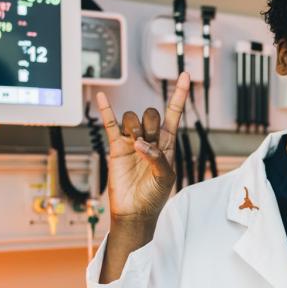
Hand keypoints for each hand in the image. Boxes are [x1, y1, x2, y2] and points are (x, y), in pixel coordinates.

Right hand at [96, 72, 187, 222]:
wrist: (135, 212)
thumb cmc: (154, 197)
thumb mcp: (165, 178)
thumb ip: (158, 158)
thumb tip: (140, 144)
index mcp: (167, 144)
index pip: (174, 113)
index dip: (179, 95)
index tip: (185, 76)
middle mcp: (150, 139)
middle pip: (151, 114)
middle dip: (150, 123)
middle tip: (148, 142)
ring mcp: (132, 142)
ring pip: (132, 118)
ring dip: (134, 126)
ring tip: (134, 144)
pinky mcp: (116, 148)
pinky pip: (109, 125)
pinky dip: (106, 110)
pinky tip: (101, 97)